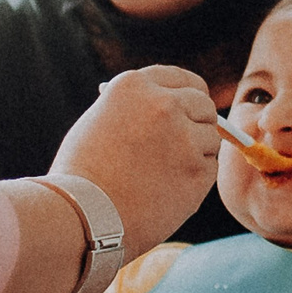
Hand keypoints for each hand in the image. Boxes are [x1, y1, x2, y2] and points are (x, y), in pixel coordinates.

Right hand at [54, 64, 221, 257]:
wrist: (82, 215)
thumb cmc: (82, 173)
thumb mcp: (99, 121)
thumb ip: (133, 108)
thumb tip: (162, 103)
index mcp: (135, 86)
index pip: (180, 78)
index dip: (188, 92)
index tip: (191, 102)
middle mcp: (164, 104)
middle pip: (203, 105)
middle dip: (198, 121)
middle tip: (186, 141)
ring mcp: (185, 137)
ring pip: (209, 139)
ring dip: (195, 153)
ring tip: (162, 174)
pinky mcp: (198, 170)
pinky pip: (209, 168)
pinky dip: (195, 179)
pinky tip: (166, 190)